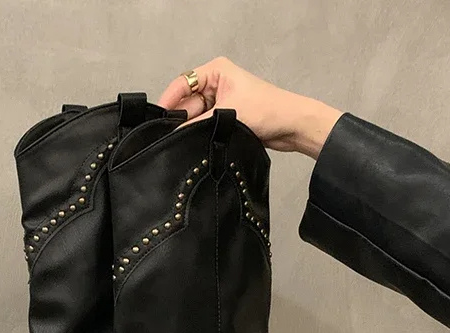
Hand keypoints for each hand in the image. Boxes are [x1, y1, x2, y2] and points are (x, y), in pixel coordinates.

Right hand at [157, 57, 342, 158]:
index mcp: (216, 71)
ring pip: (195, 118)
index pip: (182, 83)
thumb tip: (174, 135)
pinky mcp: (226, 119)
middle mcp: (216, 84)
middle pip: (187, 103)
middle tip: (174, 138)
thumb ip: (197, 124)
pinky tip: (201, 144)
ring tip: (193, 142)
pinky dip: (203, 136)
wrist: (292, 127)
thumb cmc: (268, 110)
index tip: (158, 120)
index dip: (168, 101)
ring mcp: (221, 102)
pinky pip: (206, 127)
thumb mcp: (227, 114)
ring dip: (194, 130)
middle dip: (182, 120)